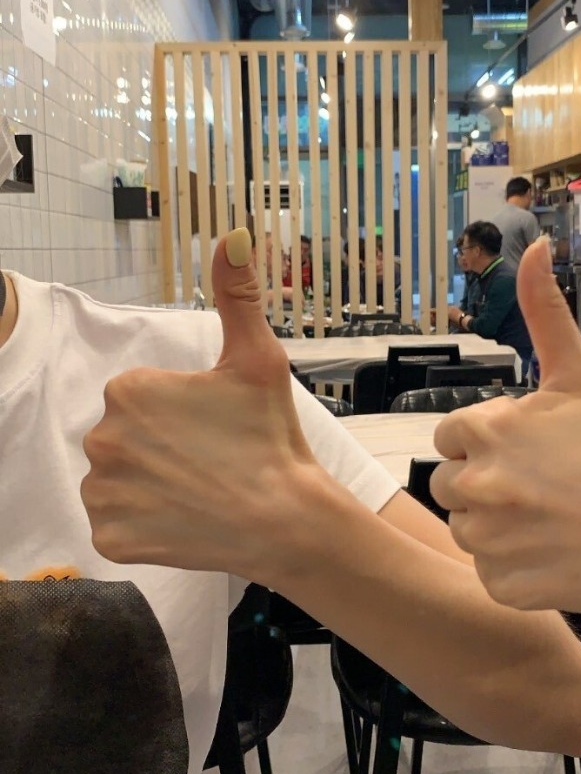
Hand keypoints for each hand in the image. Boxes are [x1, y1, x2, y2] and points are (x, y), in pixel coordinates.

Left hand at [81, 229, 315, 578]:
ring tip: (197, 492)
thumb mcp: (258, 358)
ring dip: (147, 487)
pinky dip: (143, 525)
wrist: (286, 520)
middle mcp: (102, 439)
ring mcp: (102, 493)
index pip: (139, 400)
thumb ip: (238, 294)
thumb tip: (234, 235)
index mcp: (128, 390)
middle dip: (159, 449)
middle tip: (209, 462)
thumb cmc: (271, 438)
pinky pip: (115, 525)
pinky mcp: (109, 538)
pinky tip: (182, 519)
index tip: (212, 430)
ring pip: (116, 482)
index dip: (177, 416)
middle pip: (124, 440)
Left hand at [430, 238, 580, 611]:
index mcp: (483, 431)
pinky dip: (512, 568)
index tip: (525, 450)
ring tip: (547, 517)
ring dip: (496, 526)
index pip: (450, 436)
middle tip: (540, 485)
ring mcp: (486, 540)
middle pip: (451, 483)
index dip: (486, 441)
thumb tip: (534, 251)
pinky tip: (550, 551)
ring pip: (467, 529)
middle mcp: (474, 484)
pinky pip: (488, 573)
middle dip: (485, 482)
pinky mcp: (501, 584)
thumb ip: (545, 314)